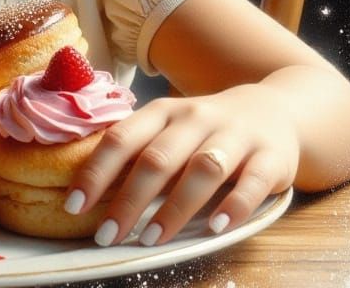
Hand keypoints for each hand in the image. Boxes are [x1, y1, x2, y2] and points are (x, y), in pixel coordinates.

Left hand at [66, 84, 298, 247]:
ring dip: (175, 206)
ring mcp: (234, 136)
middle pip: (157, 157)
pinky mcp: (270, 157)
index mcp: (163, 113)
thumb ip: (141, 154)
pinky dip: (234, 206)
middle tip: (107, 235)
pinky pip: (252, 182)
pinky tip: (216, 228)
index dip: (96, 171)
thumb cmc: (206, 130)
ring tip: (151, 239)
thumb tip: (95, 194)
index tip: (74, 205)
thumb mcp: (171, 130)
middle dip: (128, 199)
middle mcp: (195, 119)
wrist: (275, 109)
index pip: (122, 138)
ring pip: (201, 169)